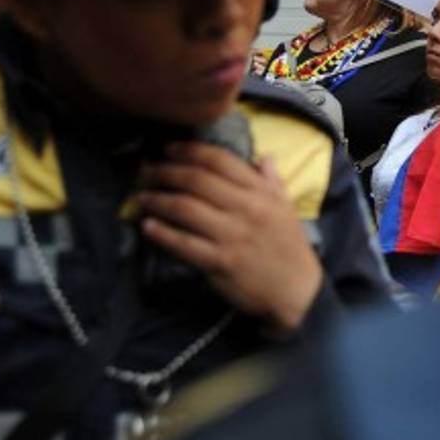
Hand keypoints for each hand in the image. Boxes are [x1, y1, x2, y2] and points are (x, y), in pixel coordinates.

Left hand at [139, 144, 322, 331]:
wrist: (297, 290)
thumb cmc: (289, 246)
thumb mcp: (286, 207)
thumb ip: (271, 180)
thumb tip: (262, 156)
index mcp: (260, 192)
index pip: (220, 161)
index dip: (189, 151)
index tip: (168, 149)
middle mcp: (246, 209)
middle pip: (197, 181)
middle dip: (166, 172)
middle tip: (145, 171)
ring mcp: (232, 236)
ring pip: (186, 209)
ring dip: (158, 200)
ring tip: (142, 197)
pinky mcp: (220, 262)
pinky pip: (184, 244)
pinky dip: (162, 234)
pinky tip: (147, 226)